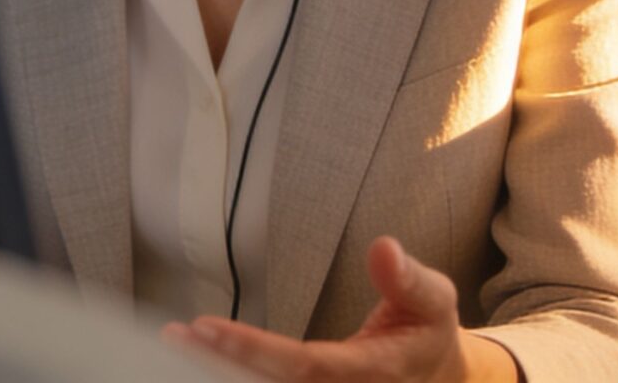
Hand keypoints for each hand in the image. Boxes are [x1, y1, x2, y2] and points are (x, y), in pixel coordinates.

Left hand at [160, 236, 515, 381]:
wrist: (442, 380)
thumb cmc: (428, 334)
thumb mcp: (434, 299)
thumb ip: (406, 278)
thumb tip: (382, 248)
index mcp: (373, 372)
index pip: (304, 365)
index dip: (253, 350)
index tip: (208, 327)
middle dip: (221, 365)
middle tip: (176, 337)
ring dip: (220, 374)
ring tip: (178, 344)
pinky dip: (236, 377)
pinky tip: (204, 360)